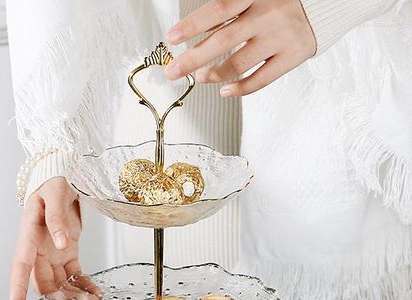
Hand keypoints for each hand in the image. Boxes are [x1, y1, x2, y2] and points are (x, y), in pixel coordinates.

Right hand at [8, 177, 90, 299]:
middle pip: (43, 282)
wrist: (63, 176)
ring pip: (61, 283)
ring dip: (75, 296)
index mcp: (28, 235)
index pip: (20, 266)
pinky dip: (85, 286)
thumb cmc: (53, 181)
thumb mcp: (55, 193)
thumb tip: (60, 243)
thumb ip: (56, 218)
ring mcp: (53, 253)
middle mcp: (38, 249)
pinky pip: (75, 275)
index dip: (16, 288)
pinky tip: (96, 293)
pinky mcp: (67, 254)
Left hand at [165, 0, 315, 95]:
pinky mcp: (292, 56)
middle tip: (173, 71)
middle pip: (222, 41)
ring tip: (200, 76)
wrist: (329, 0)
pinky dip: (239, 89)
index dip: (193, 25)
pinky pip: (260, 79)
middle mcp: (267, 15)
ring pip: (238, 64)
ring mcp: (280, 38)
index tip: (172, 38)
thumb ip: (229, 7)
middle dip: (192, 59)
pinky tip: (224, 90)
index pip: (218, 10)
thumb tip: (198, 26)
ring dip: (213, 74)